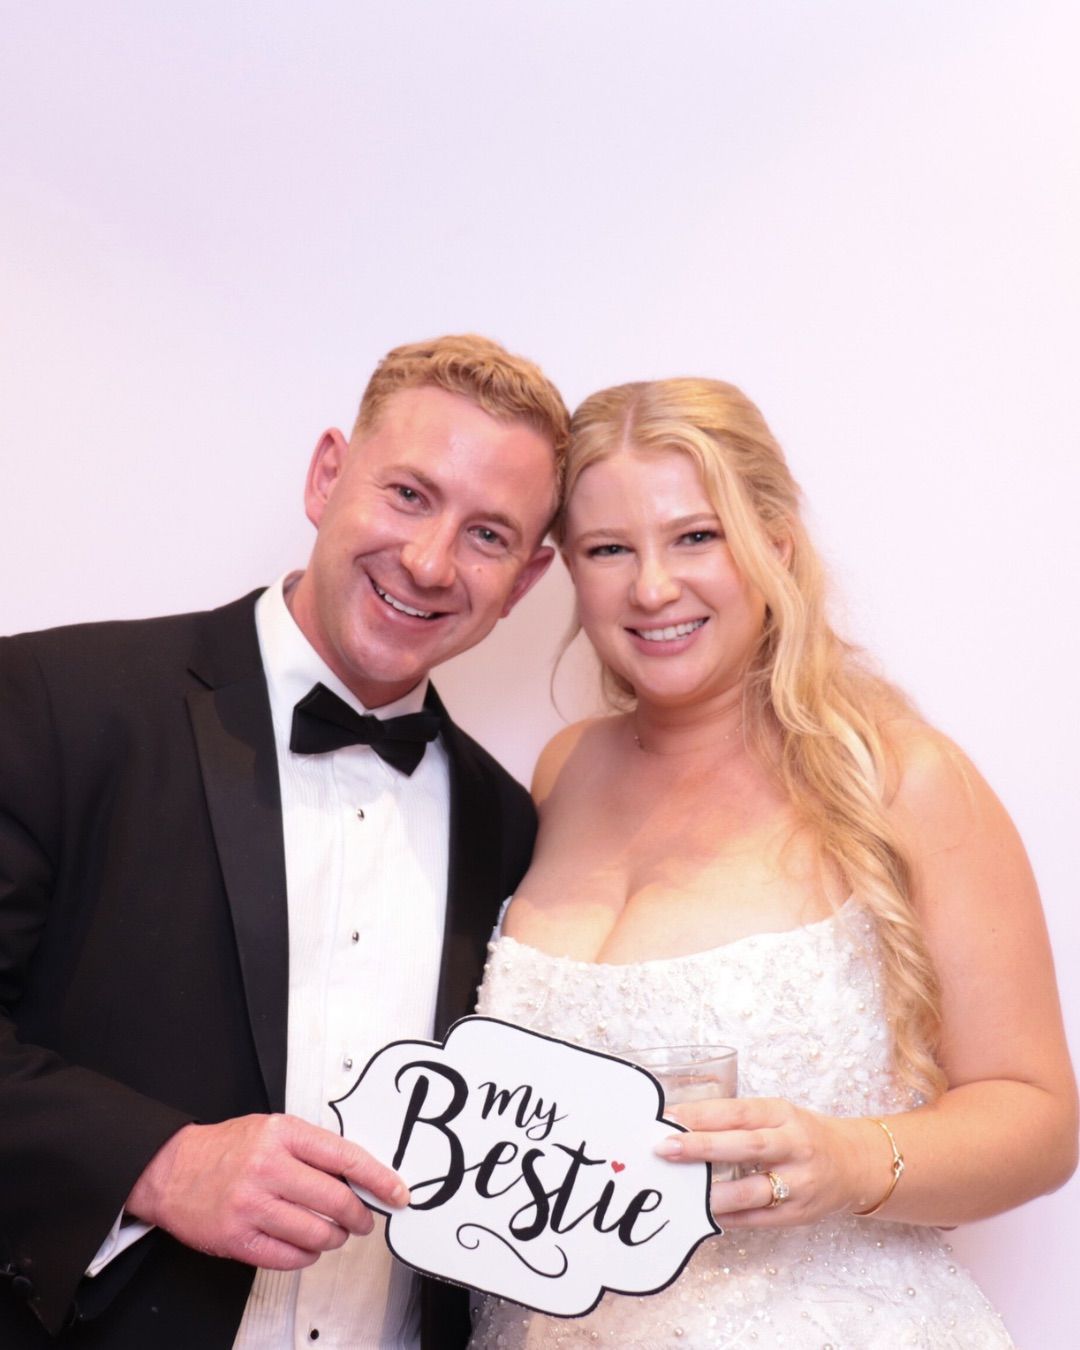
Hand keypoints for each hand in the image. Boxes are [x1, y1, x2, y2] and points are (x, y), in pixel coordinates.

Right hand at [126, 1113, 409, 1266]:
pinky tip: (306, 1244)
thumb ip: (313, 1149)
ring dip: (335, 1238)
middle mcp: (269, 1168)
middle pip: (337, 1201)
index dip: (379, 1178)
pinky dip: (308, 1255)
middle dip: (360, 1217)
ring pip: (318, 1234)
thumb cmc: (227, 1148)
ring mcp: (253, 1206)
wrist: (172, 1170)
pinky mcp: (239, 1239)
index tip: (396, 1192)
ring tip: (333, 1232)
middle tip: (364, 1220)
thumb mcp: (273, 1129)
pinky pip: (291, 1257)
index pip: (346, 1157)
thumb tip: (359, 1175)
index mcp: (282, 1134)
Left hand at [657, 1096, 880, 1226]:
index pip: (739, 1111)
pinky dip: (729, 1218)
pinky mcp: (799, 1214)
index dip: (702, 1114)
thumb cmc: (801, 1134)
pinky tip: (702, 1215)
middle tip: (665, 1148)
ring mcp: (799, 1183)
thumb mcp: (776, 1115)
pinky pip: (758, 1219)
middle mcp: (794, 1146)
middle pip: (746, 1146)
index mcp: (782, 1114)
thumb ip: (737, 1121)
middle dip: (703, 1147)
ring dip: (714, 1193)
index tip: (667, 1116)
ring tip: (682, 1192)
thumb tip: (681, 1125)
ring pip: (753, 1190)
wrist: (854, 1165)